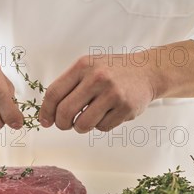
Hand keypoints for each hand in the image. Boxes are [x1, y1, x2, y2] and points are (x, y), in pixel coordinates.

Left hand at [39, 52, 156, 132]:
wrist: (147, 70)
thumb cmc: (112, 71)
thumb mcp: (88, 67)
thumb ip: (68, 85)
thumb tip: (48, 114)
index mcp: (83, 66)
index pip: (54, 93)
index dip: (46, 111)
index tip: (45, 121)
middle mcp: (97, 78)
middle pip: (65, 112)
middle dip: (61, 124)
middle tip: (65, 124)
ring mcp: (112, 93)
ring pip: (82, 124)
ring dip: (81, 127)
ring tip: (88, 118)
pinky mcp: (125, 108)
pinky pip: (102, 127)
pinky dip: (101, 125)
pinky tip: (108, 113)